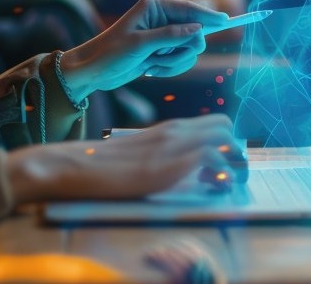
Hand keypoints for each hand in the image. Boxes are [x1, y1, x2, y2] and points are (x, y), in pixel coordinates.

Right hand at [6, 114, 247, 202]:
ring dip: (236, 162)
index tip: (224, 165)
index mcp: (167, 129)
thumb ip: (161, 158)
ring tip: (228, 184)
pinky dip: (221, 174)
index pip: (214, 122)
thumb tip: (182, 173)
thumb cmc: (99, 166)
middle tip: (232, 175)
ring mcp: (172, 145)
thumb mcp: (137, 156)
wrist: (73, 166)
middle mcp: (174, 131)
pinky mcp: (168, 163)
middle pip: (226, 125)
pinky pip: (214, 159)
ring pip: (226, 137)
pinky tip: (210, 188)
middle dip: (237, 150)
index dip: (226, 142)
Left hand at [59, 0, 228, 98]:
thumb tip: (198, 30)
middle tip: (163, 57)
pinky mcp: (161, 50)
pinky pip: (180, 60)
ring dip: (173, 62)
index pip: (189, 9)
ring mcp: (162, 35)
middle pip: (194, 32)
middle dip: (181, 50)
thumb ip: (171, 36)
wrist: (93, 71)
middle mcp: (161, 17)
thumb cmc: (111, 53)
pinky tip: (151, 71)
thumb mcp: (140, 44)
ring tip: (151, 65)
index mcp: (154, 6)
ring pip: (189, 50)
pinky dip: (169, 69)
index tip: (227, 21)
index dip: (208, 16)